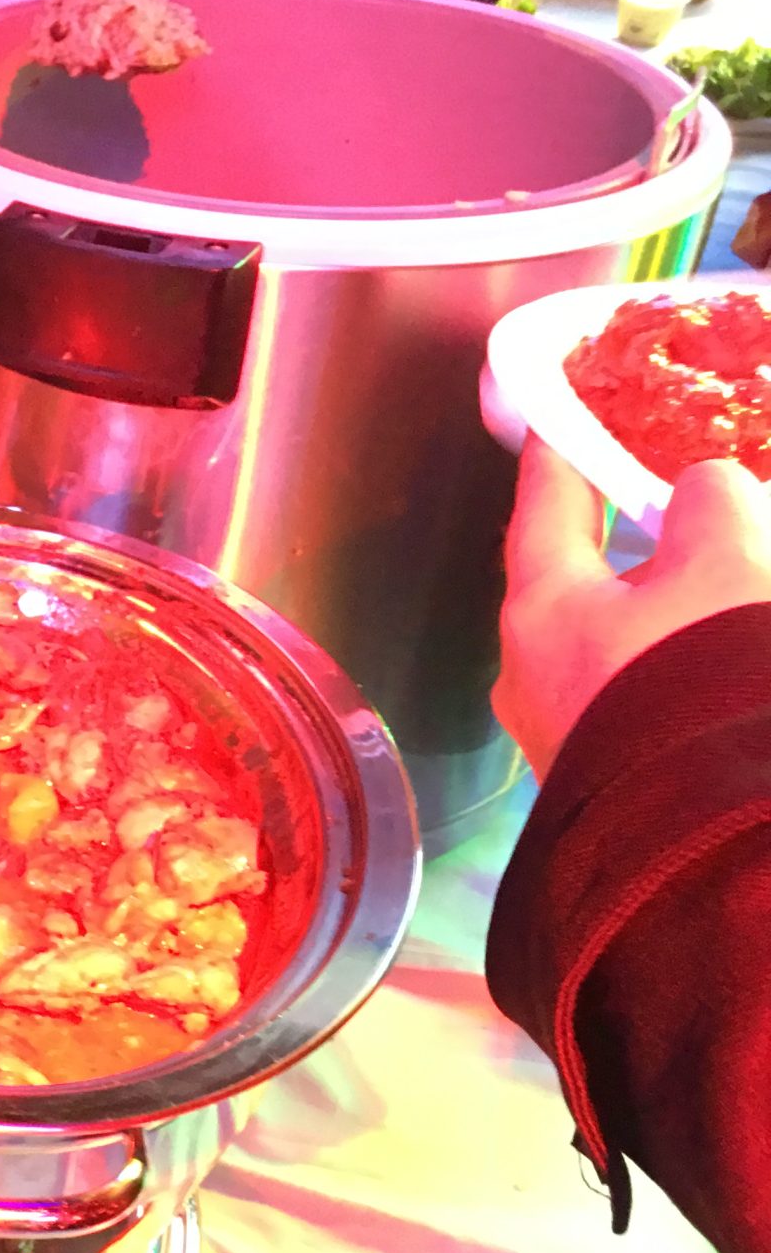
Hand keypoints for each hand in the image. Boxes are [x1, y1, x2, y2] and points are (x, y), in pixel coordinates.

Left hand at [497, 438, 770, 774]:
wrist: (704, 832)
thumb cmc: (700, 679)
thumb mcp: (722, 566)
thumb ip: (708, 506)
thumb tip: (698, 490)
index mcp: (540, 609)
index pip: (543, 507)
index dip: (562, 455)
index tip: (560, 420)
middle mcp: (530, 671)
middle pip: (575, 579)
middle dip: (623, 540)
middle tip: (661, 497)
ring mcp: (562, 727)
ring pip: (609, 637)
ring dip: (659, 603)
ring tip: (714, 573)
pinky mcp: (604, 767)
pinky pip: (633, 685)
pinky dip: (671, 651)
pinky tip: (713, 642)